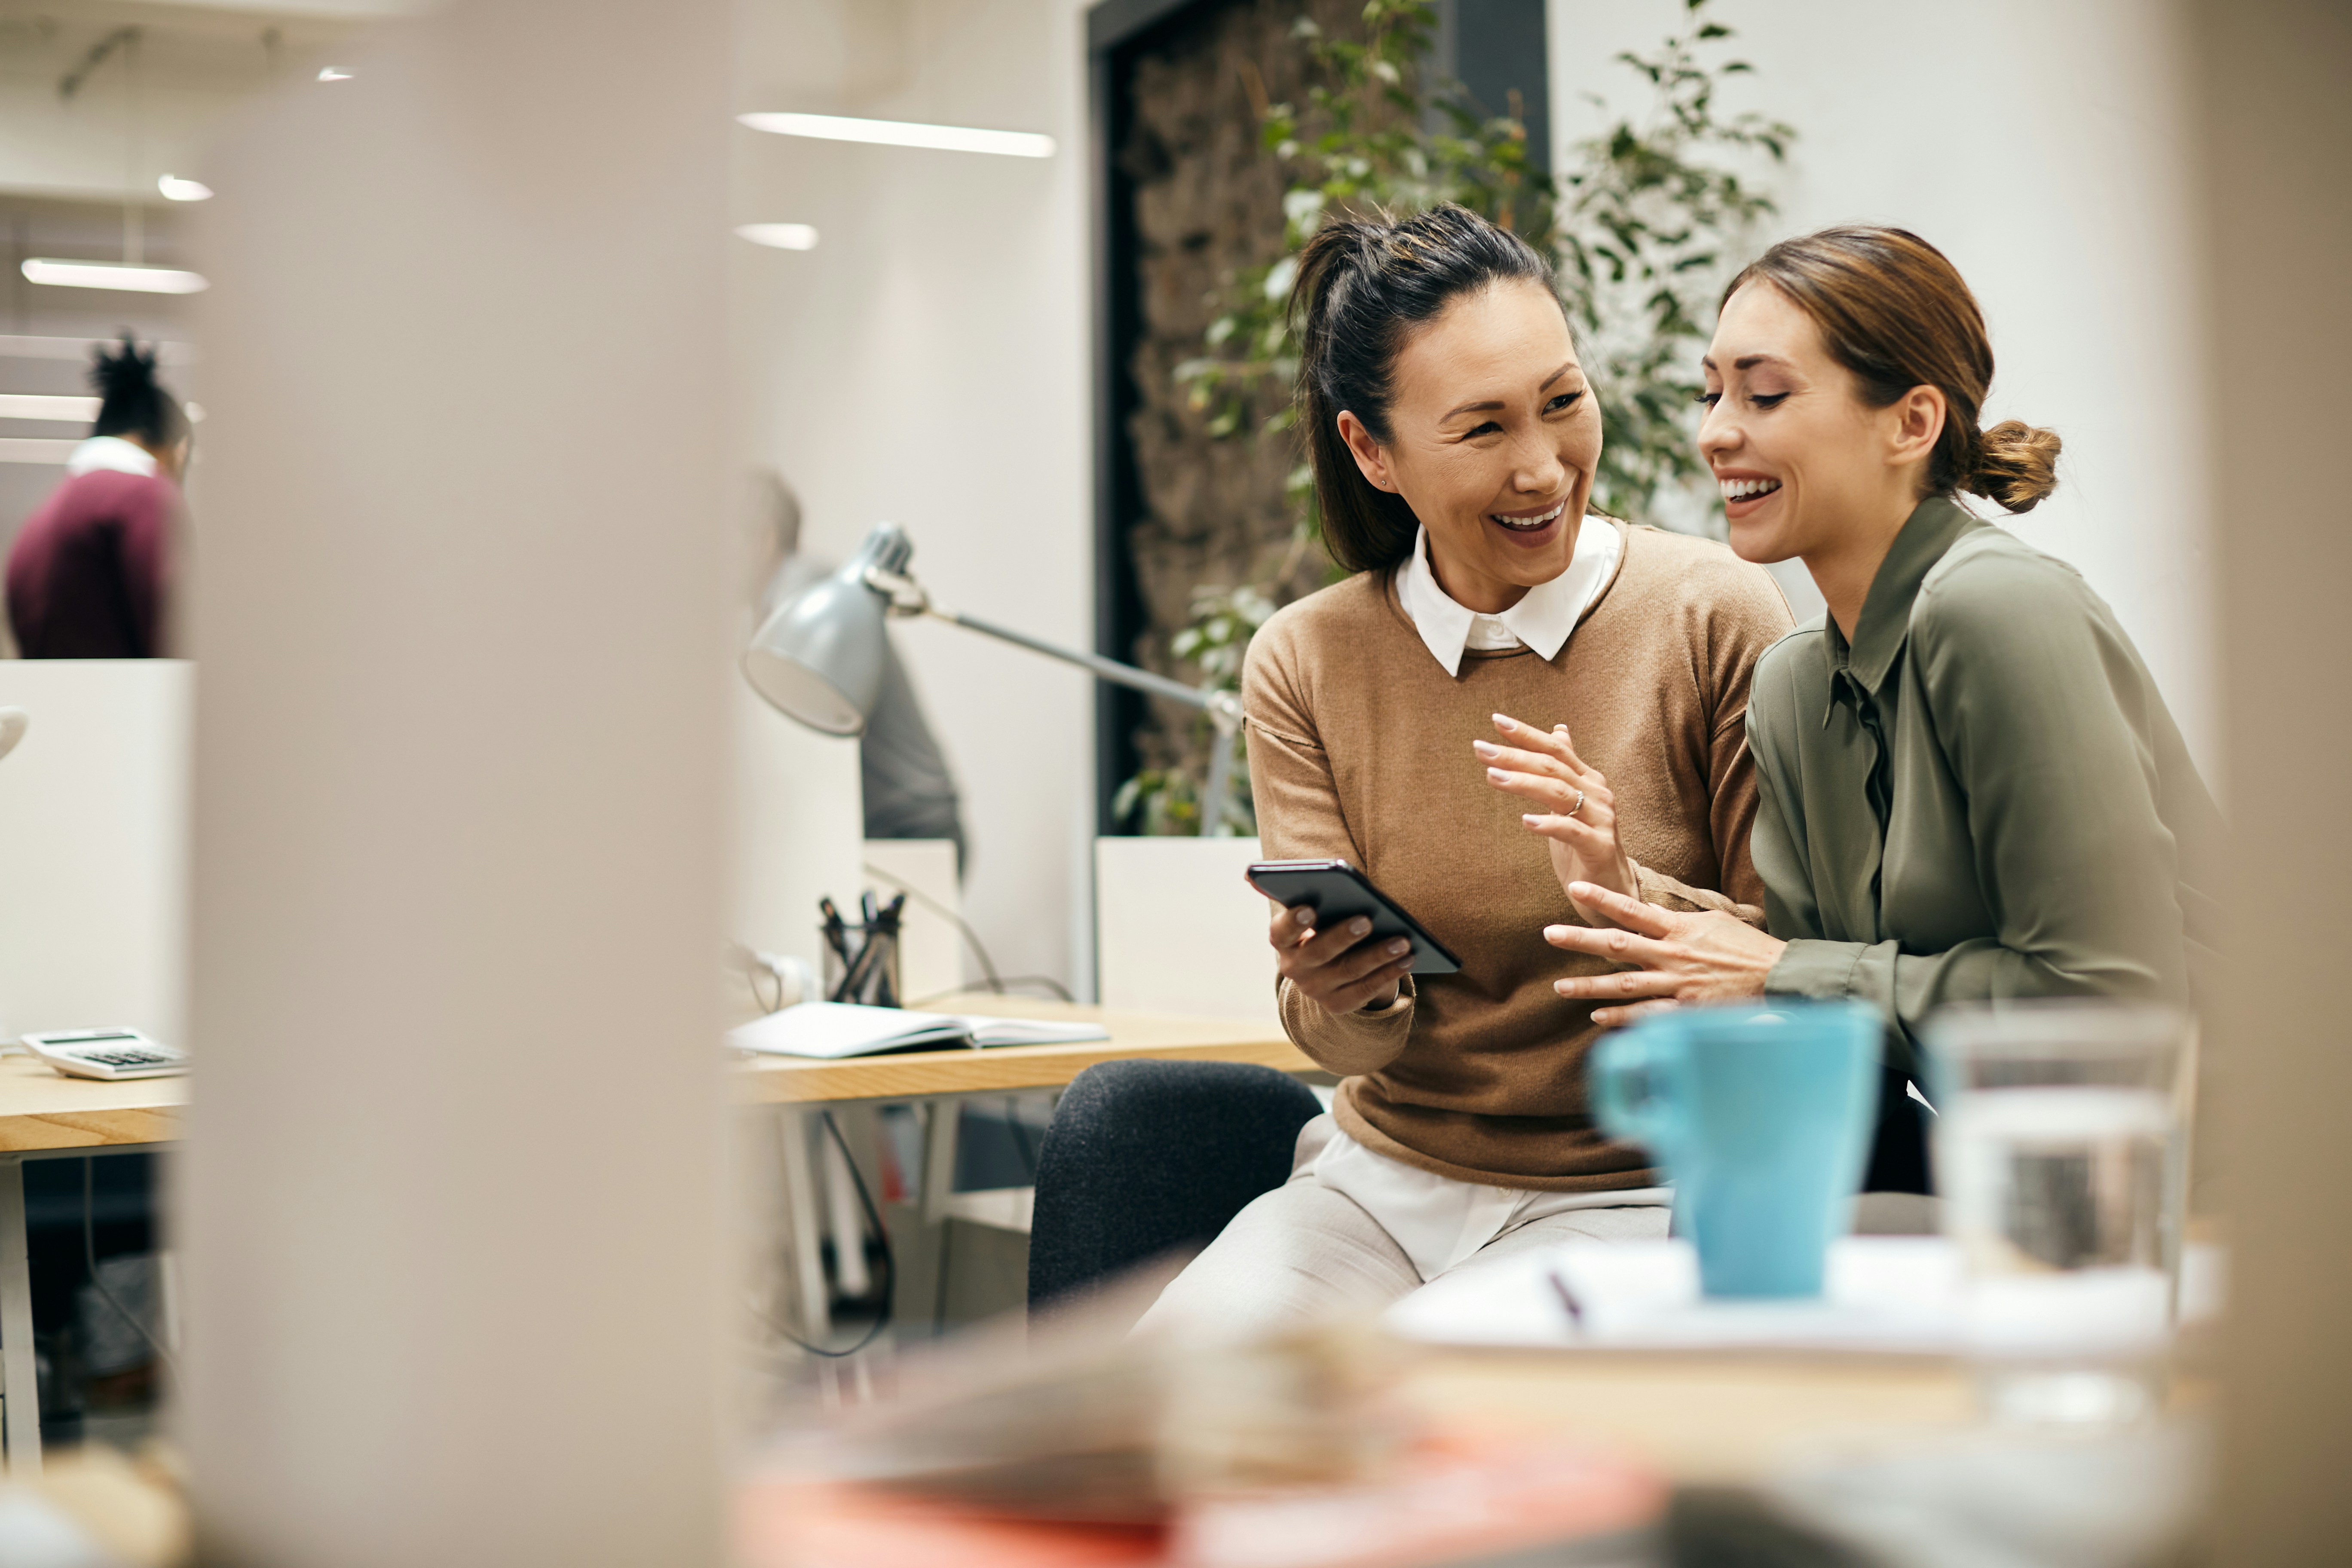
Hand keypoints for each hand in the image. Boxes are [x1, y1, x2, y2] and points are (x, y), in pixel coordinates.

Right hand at [1270, 903, 1413, 1015]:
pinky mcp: (1337, 1004)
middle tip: (1367, 920)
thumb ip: (1314, 896)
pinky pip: (1365, 990)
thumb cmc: (1326, 924)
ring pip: (1348, 970)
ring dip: (1377, 955)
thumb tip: (1303, 880)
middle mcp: (1294, 967)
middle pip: (1318, 952)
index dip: (1294, 921)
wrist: (1329, 968)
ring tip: (1402, 941)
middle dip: (1343, 936)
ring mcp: (1315, 989)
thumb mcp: (1317, 913)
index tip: (1310, 908)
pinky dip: (1388, 973)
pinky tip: (1407, 959)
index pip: (1282, 931)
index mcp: (1283, 939)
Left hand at [1476, 713, 1636, 925]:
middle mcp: (1597, 794)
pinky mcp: (1600, 847)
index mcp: (1588, 780)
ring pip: (1559, 793)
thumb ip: (1564, 769)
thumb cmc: (1584, 846)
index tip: (1496, 720)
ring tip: (1493, 777)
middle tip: (1481, 748)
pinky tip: (1525, 821)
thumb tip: (1559, 730)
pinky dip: (1548, 824)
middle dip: (1515, 755)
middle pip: (1553, 767)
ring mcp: (1602, 819)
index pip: (1555, 750)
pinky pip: (1572, 831)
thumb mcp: (1570, 804)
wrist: (1612, 890)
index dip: (1527, 735)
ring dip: (1523, 783)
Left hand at [1544, 881, 1786, 1026]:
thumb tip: (1650, 913)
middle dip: (1581, 939)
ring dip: (1590, 986)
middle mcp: (1673, 955)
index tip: (1575, 887)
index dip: (1603, 898)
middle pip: (1619, 945)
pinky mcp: (1686, 1010)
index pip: (1633, 909)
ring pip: (1625, 984)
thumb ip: (1678, 921)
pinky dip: (1621, 1017)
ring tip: (1560, 986)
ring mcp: (1678, 984)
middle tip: (1549, 933)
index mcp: (1679, 929)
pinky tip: (1597, 1018)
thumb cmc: (1747, 947)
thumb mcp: (1713, 922)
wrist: (1778, 975)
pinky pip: (1647, 1014)